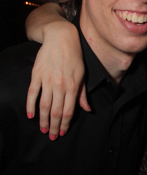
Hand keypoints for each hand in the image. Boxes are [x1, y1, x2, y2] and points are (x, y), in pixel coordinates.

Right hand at [26, 21, 89, 138]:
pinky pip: (33, 93)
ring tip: (43, 130)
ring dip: (43, 120)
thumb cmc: (74, 57)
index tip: (62, 132)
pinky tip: (31, 115)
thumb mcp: (82, 75)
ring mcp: (47, 80)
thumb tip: (87, 109)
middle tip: (51, 137)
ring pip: (44, 105)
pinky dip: (31, 105)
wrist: (61, 38)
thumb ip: (82, 94)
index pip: (68, 111)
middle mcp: (60, 86)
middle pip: (56, 111)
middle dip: (54, 126)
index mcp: (73, 87)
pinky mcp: (37, 75)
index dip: (64, 124)